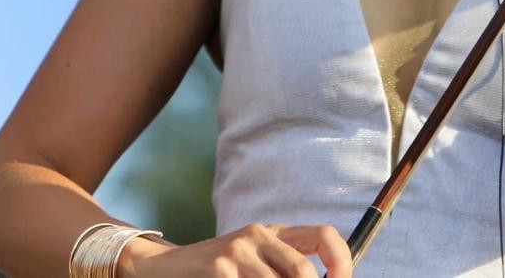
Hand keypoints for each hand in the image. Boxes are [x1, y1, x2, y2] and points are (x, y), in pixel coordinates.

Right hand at [128, 222, 352, 277]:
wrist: (163, 269)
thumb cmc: (217, 271)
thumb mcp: (253, 260)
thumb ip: (283, 267)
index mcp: (273, 232)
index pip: (323, 235)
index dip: (342, 261)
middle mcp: (257, 236)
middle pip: (302, 271)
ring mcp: (235, 253)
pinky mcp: (217, 271)